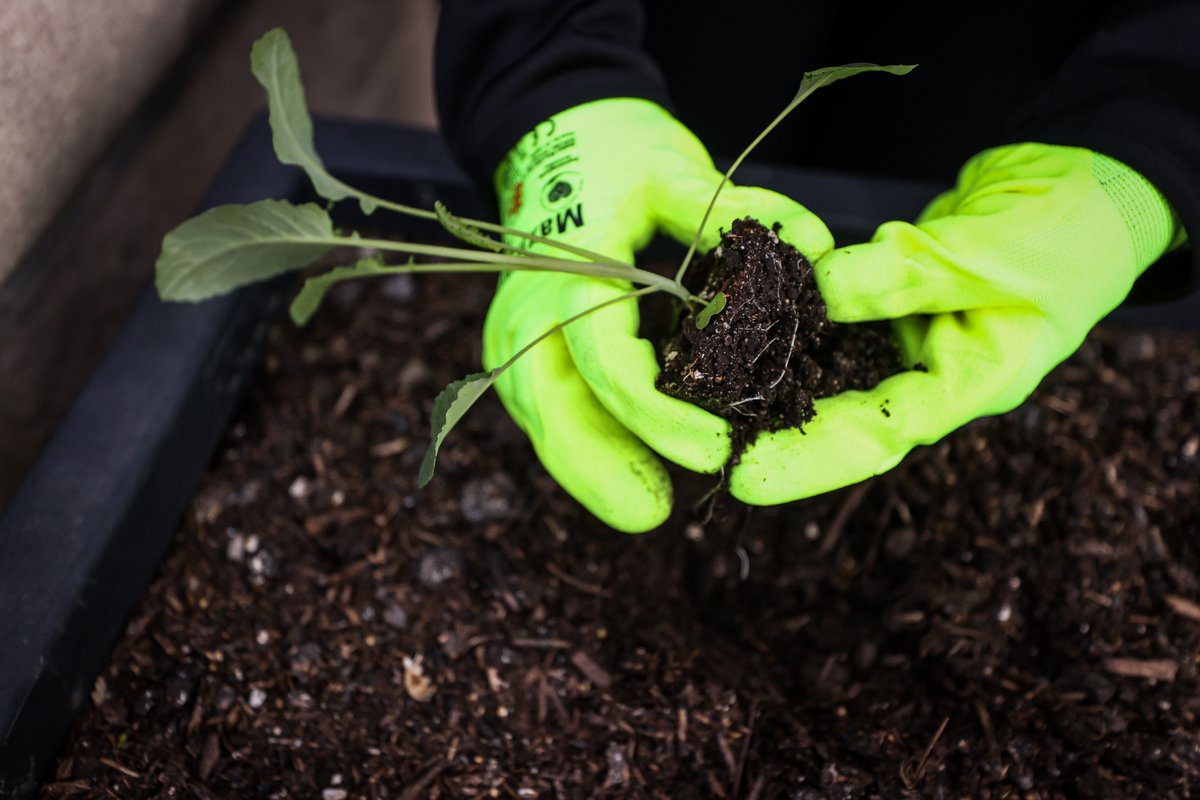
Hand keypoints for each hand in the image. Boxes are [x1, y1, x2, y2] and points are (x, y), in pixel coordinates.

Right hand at [486, 98, 832, 530]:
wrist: (554, 134)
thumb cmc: (615, 150)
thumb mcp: (674, 168)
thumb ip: (737, 211)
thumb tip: (816, 252)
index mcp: (567, 272)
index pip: (607, 362)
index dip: (659, 414)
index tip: (714, 449)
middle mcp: (528, 312)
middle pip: (552, 411)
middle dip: (600, 468)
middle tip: (655, 513)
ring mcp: (518, 333)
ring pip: (543, 420)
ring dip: (588, 468)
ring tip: (641, 508)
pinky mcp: (529, 345)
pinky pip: (550, 408)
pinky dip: (584, 444)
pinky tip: (621, 475)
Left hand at [731, 143, 1180, 503]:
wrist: (1088, 181)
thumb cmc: (1071, 225)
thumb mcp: (991, 251)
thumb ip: (908, 273)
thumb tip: (819, 291)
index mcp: (974, 382)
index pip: (880, 435)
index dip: (808, 460)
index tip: (742, 476)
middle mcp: (936, 373)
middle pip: (844, 419)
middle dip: (776, 432)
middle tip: (702, 441)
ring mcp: (913, 340)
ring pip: (834, 373)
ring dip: (776, 380)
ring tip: (708, 390)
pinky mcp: (896, 305)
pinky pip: (837, 324)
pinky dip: (796, 323)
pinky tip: (747, 322)